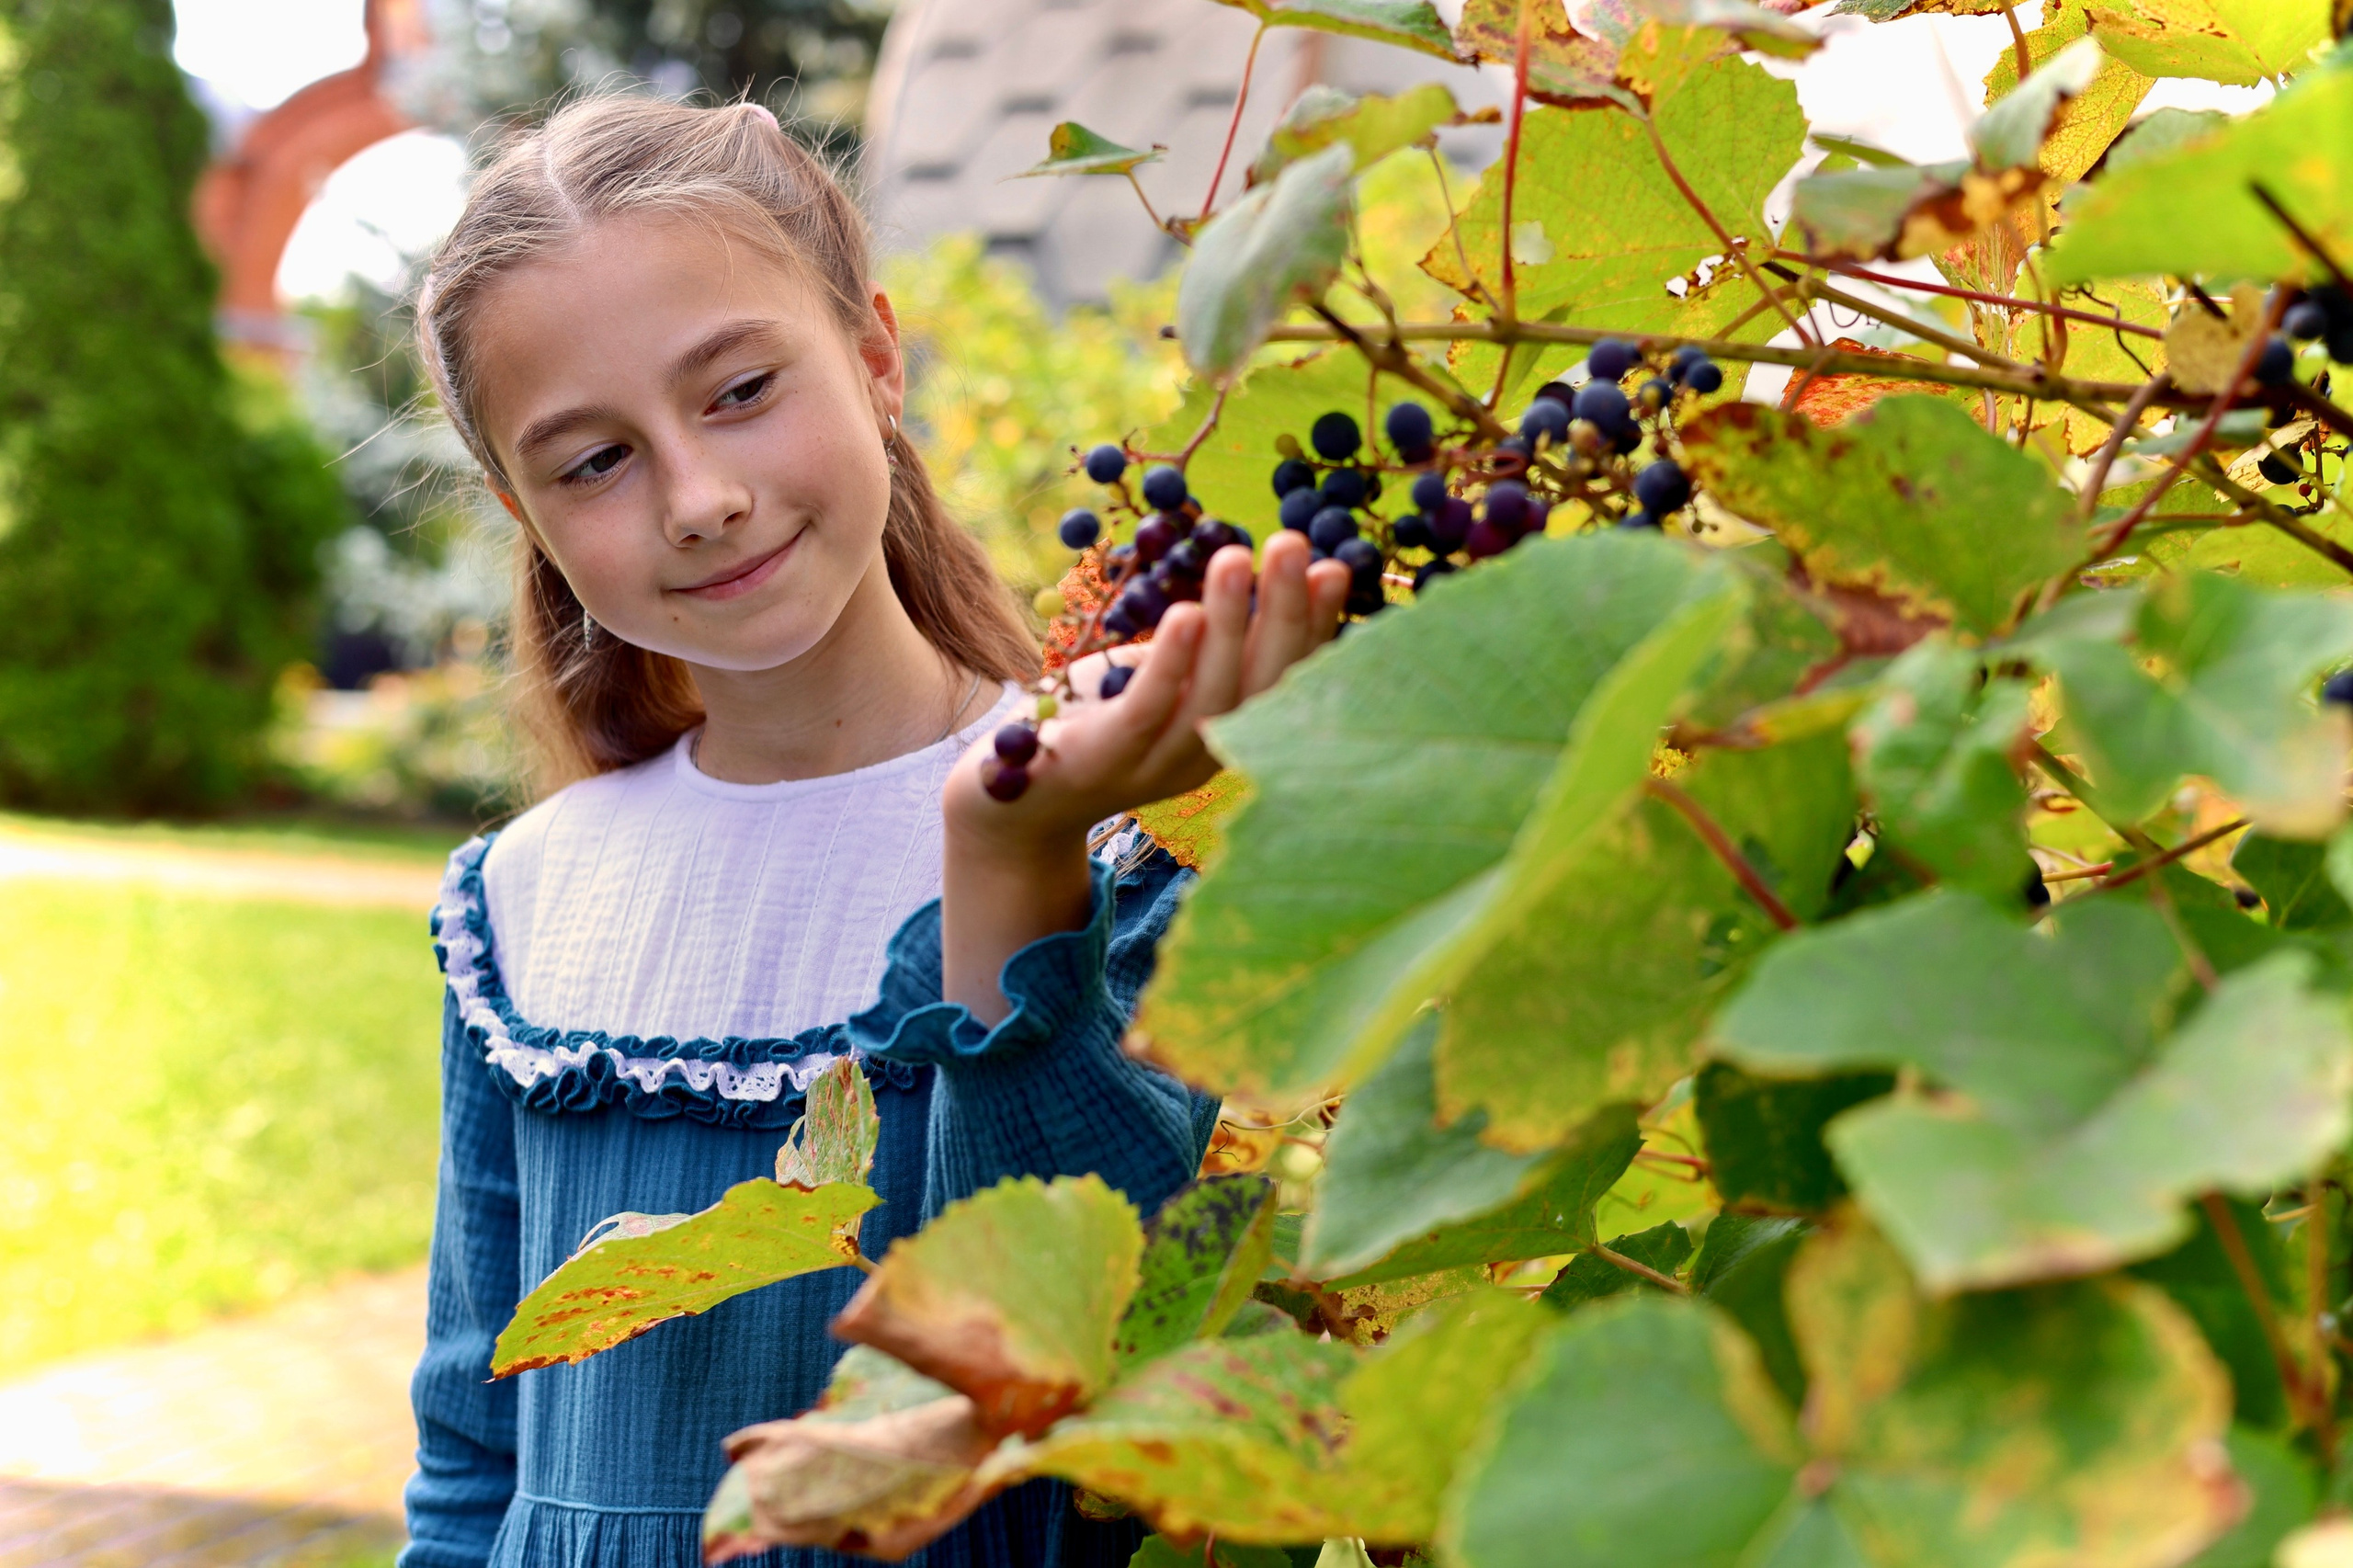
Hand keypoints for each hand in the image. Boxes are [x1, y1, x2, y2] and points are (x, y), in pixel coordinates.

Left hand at [940, 530, 1350, 1019]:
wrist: (1014, 798)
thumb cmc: (1095, 722)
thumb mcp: (1161, 678)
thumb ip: (1204, 643)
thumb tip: (1248, 570)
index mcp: (1232, 732)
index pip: (1286, 676)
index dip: (1314, 623)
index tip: (1335, 565)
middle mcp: (1210, 754)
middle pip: (1264, 683)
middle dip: (1285, 611)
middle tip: (1297, 544)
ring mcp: (1160, 764)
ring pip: (1212, 694)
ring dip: (1233, 624)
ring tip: (1239, 558)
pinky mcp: (1108, 760)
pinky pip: (1148, 709)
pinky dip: (1171, 662)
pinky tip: (1186, 613)